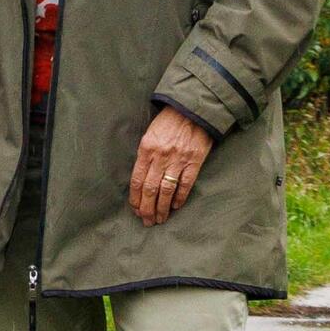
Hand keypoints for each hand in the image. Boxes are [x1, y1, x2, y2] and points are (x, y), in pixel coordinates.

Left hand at [129, 106, 213, 225]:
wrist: (192, 109)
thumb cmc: (168, 122)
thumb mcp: (150, 134)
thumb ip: (145, 155)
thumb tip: (142, 178)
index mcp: (146, 149)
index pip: (137, 179)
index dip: (135, 197)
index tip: (135, 209)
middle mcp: (160, 156)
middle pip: (150, 189)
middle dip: (147, 208)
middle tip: (146, 221)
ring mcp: (178, 160)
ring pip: (166, 190)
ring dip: (162, 208)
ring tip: (160, 219)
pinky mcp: (194, 161)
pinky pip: (185, 184)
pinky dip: (180, 198)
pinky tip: (176, 206)